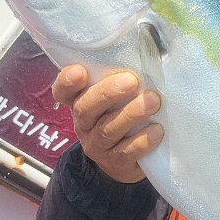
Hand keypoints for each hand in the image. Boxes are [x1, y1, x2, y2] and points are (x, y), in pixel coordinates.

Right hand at [52, 64, 163, 182]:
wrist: (123, 162)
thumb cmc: (121, 116)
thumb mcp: (115, 98)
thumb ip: (119, 80)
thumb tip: (145, 57)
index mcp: (79, 102)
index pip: (62, 91)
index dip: (67, 81)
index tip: (80, 70)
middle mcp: (83, 124)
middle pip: (85, 108)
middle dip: (107, 93)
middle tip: (131, 81)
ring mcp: (97, 145)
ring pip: (107, 130)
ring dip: (131, 114)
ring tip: (152, 101)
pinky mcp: (116, 162)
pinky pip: (126, 151)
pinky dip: (142, 140)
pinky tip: (157, 130)